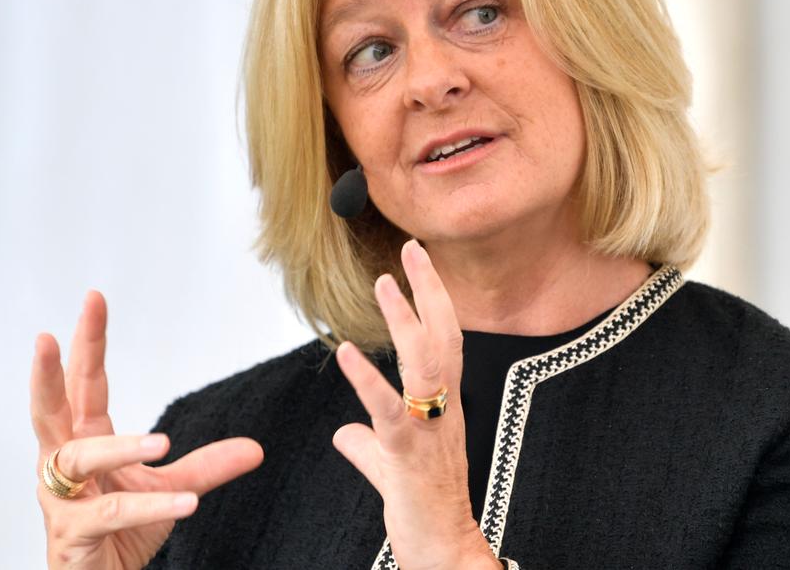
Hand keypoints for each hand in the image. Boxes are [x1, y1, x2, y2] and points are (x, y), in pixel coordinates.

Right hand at [30, 291, 264, 568]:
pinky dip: (150, 506)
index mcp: (83, 440)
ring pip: (80, 461)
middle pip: (50, 408)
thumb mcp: (171, 490)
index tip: (95, 298)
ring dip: (122, 449)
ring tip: (163, 442)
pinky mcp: (71, 535)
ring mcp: (61, 499)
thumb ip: (207, 467)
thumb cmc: (119, 535)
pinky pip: (111, 514)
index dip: (89, 342)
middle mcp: (62, 463)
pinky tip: (187, 501)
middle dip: (49, 371)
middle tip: (50, 334)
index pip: (85, 384)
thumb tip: (256, 447)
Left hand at [333, 240, 500, 569]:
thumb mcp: (390, 469)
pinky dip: (366, 379)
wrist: (443, 549)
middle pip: (443, 337)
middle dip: (429, 291)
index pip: (445, 340)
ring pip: (424, 364)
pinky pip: (388, 410)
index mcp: (443, 407)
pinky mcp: (407, 455)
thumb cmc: (422, 509)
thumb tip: (344, 434)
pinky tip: (346, 353)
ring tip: (384, 284)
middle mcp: (443, 411)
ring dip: (404, 320)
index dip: (434, 300)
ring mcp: (429, 430)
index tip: (420, 263)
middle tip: (413, 249)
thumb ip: (368, 445)